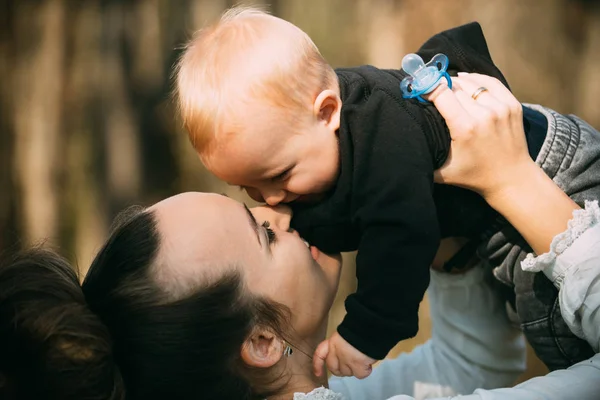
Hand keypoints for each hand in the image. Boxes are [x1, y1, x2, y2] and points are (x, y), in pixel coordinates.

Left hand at [312, 332, 374, 378]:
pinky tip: (368, 363)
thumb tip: (345, 354)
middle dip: (341, 369)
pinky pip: (360, 375)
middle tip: (351, 365)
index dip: (317, 365)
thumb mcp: (345, 334)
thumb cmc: (359, 328)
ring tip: (362, 359)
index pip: (320, 354)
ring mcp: (346, 360)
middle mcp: (336, 352)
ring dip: (354, 369)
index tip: (318, 373)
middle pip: (333, 368)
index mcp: (333, 342)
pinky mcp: (358, 366)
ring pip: (347, 373)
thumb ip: (341, 345)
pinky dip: (365, 371)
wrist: (370, 328)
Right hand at [428, 73, 536, 199]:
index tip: (420, 89)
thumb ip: (423, 156)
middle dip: (441, 87)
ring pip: (472, 83)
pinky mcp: (512, 105)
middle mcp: (484, 115)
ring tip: (448, 86)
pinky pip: (491, 82)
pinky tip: (466, 80)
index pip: (441, 94)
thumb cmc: (474, 176)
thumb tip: (404, 144)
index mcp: (465, 128)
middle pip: (455, 87)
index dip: (428, 88)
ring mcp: (501, 108)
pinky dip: (477, 79)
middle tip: (432, 91)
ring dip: (458, 83)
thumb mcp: (442, 172)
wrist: (511, 179)